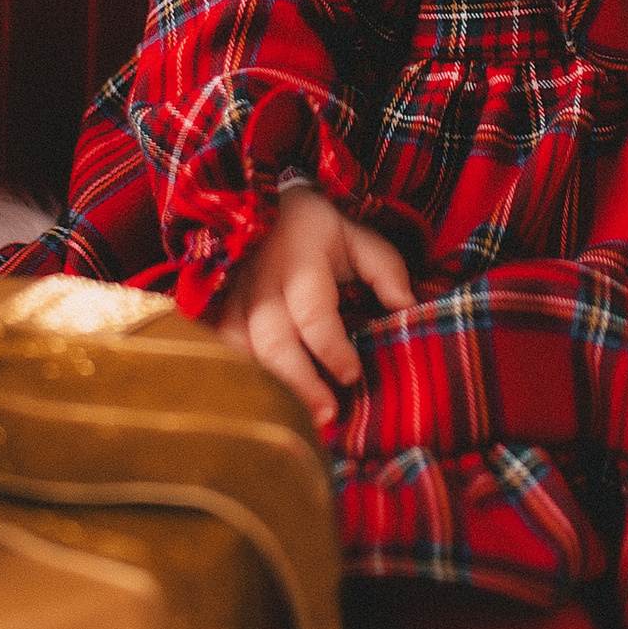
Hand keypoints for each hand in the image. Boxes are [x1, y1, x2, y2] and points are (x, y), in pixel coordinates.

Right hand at [218, 186, 413, 424]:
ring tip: (298, 419)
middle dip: (298, 381)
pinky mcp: (220, 311)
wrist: (265, 209)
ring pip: (241, 350)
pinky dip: (245, 378)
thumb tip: (408, 309)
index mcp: (299, 259)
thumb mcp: (358, 236)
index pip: (312, 311)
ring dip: (269, 387)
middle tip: (327, 414)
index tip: (351, 375)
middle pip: (272, 339)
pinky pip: (225, 351)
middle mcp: (261, 282)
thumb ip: (385, 270)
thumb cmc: (320, 231)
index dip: (331, 348)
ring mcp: (234, 297)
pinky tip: (269, 401)